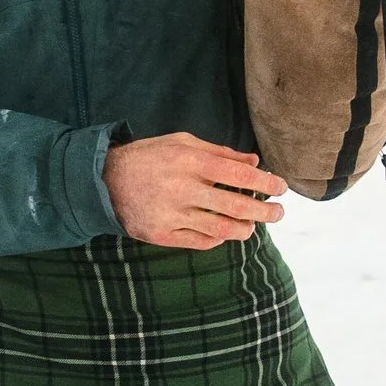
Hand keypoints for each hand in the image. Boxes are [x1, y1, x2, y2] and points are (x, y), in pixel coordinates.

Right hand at [105, 133, 286, 250]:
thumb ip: (220, 152)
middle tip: (279, 213)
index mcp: (189, 161)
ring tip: (252, 225)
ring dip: (244, 229)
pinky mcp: (161, 235)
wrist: (105, 181)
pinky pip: (200, 242)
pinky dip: (218, 238)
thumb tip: (254, 161)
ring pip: (221, 228)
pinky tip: (225, 232)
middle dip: (264, 212)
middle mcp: (182, 189)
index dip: (264, 182)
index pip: (238, 174)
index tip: (281, 187)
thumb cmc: (150, 157)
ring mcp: (172, 215)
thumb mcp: (182, 143)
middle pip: (235, 205)